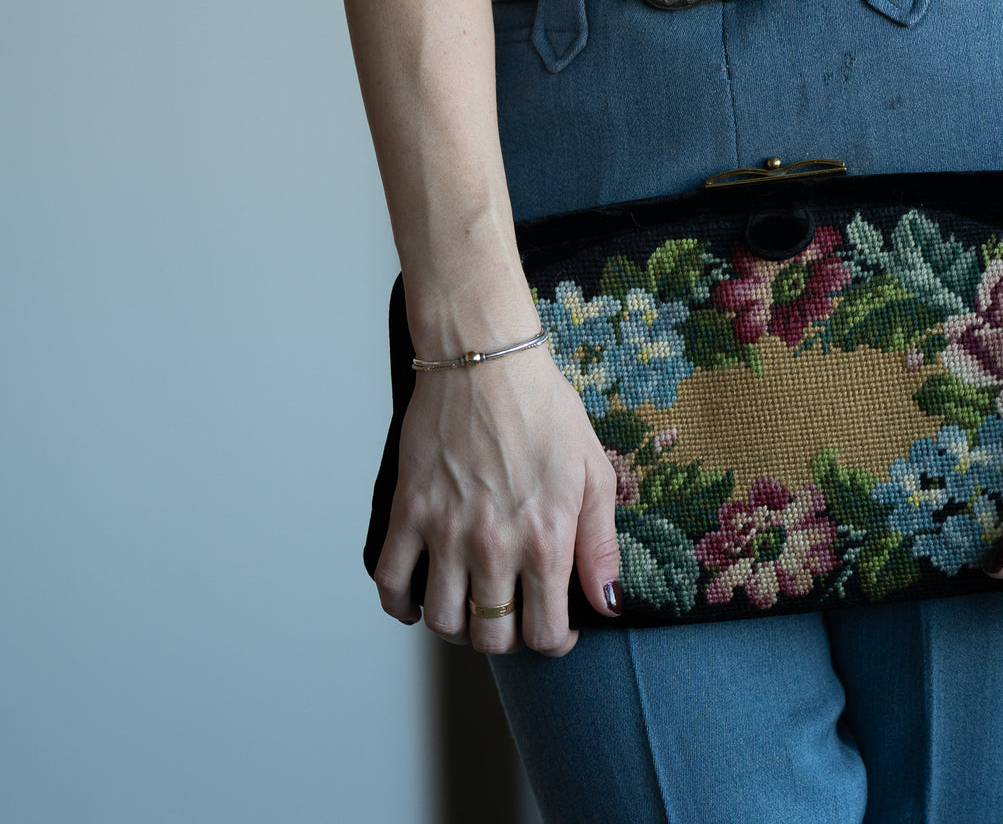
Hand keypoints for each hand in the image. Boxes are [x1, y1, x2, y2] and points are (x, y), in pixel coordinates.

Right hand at [372, 345, 620, 654]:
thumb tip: (608, 604)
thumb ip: (601, 547)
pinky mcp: (408, 512)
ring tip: (475, 608)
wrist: (485, 362)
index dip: (555, 642)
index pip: (544, 633)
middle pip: (492, 638)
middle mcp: (493, 545)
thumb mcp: (594, 474)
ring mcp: (445, 531)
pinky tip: (422, 599)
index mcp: (545, 538)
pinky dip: (403, 605)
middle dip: (509, 639)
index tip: (557, 628)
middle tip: (516, 616)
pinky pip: (392, 583)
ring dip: (460, 628)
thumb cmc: (544, 410)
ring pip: (443, 621)